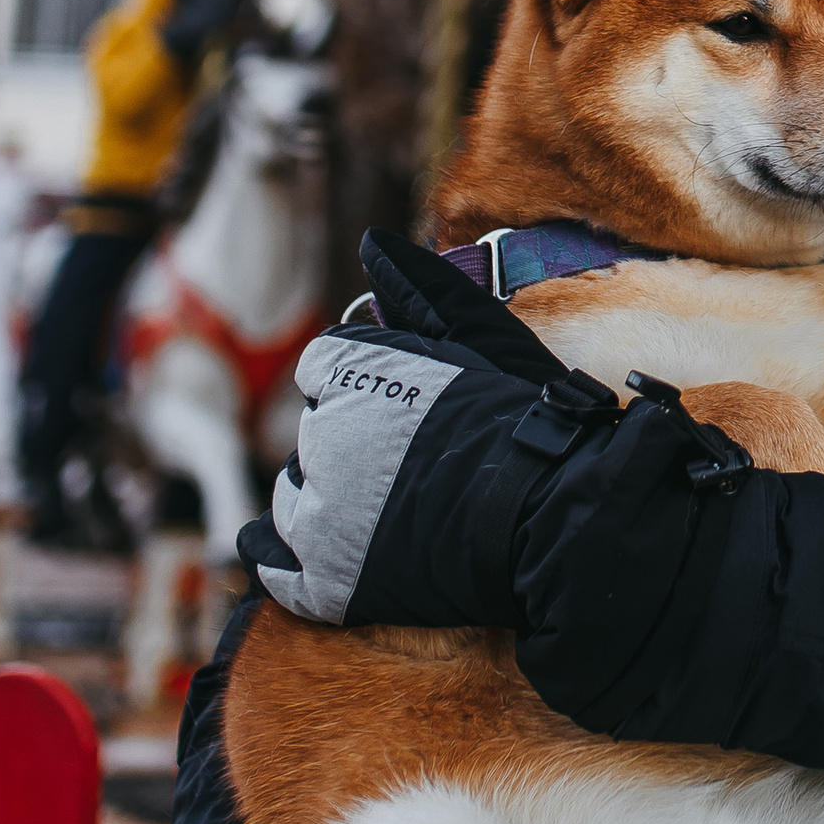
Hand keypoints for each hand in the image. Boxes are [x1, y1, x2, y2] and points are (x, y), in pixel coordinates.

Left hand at [240, 230, 692, 626]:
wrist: (552, 521)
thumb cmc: (527, 422)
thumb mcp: (479, 337)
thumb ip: (417, 288)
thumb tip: (372, 242)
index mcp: (348, 376)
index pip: (323, 369)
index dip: (364, 387)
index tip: (407, 410)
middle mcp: (319, 442)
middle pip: (314, 435)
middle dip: (352, 444)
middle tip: (416, 465)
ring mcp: (317, 517)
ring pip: (292, 497)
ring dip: (325, 499)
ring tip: (392, 510)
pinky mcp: (322, 581)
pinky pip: (271, 563)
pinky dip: (283, 555)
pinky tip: (316, 552)